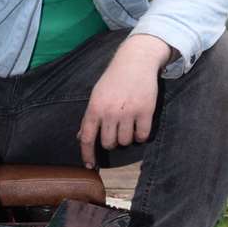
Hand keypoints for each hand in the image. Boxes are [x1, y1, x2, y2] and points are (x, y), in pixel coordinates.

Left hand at [77, 34, 172, 169]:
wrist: (136, 61)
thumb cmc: (113, 79)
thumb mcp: (96, 95)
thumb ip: (89, 117)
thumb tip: (81, 137)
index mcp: (94, 108)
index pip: (87, 138)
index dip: (87, 155)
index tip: (90, 166)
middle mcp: (110, 112)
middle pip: (108, 144)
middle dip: (111, 142)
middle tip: (115, 131)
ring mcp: (128, 112)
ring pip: (125, 142)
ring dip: (127, 138)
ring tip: (128, 124)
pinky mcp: (146, 111)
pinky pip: (142, 136)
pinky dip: (141, 136)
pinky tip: (139, 126)